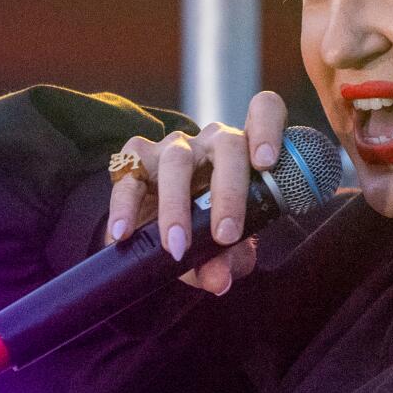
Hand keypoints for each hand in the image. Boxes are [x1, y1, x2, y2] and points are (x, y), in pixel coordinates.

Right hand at [102, 89, 287, 294]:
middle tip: (226, 235)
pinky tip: (123, 234)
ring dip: (177, 206)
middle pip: (226, 146)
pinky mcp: (135, 159)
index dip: (268, 129)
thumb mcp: (224, 250)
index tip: (266, 163)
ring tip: (177, 246)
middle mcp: (212, 142)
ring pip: (177, 159)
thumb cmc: (209, 229)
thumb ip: (226, 263)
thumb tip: (218, 281)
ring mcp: (173, 147)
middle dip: (228, 193)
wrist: (165, 229)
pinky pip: (129, 175)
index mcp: (246, 152)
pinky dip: (124, 206)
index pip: (264, 111)